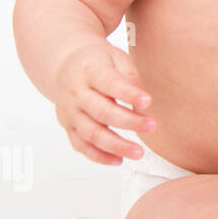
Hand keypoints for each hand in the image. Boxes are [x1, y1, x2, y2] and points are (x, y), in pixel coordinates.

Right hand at [54, 42, 155, 164]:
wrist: (65, 64)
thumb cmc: (97, 61)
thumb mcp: (115, 57)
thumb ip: (130, 75)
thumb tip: (144, 100)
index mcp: (90, 71)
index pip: (109, 83)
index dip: (129, 94)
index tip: (149, 101)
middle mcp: (76, 93)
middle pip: (102, 112)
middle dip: (129, 122)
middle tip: (152, 126)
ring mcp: (69, 112)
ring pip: (91, 133)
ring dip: (116, 145)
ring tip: (139, 152)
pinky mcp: (68, 126)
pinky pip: (80, 145)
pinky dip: (99, 156)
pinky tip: (118, 160)